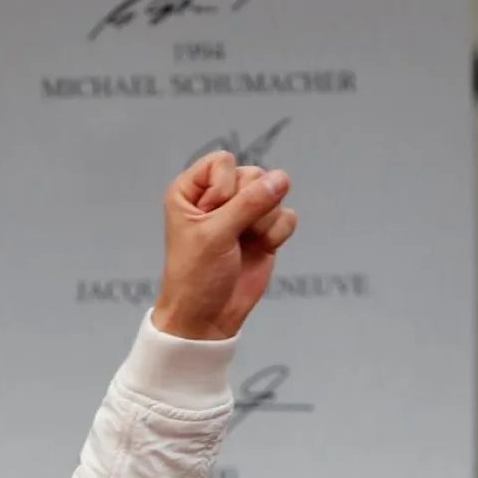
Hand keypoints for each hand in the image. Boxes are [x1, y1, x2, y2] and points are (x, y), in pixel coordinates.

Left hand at [152, 151, 297, 340]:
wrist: (207, 316)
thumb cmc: (196, 275)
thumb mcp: (216, 235)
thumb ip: (249, 203)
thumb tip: (281, 178)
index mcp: (190, 190)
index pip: (222, 161)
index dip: (224, 188)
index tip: (211, 218)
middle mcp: (217, 196)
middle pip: (253, 173)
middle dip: (248, 206)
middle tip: (229, 234)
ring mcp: (243, 212)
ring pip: (274, 192)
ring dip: (263, 222)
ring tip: (241, 244)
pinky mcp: (264, 229)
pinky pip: (287, 215)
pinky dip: (277, 234)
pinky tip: (260, 249)